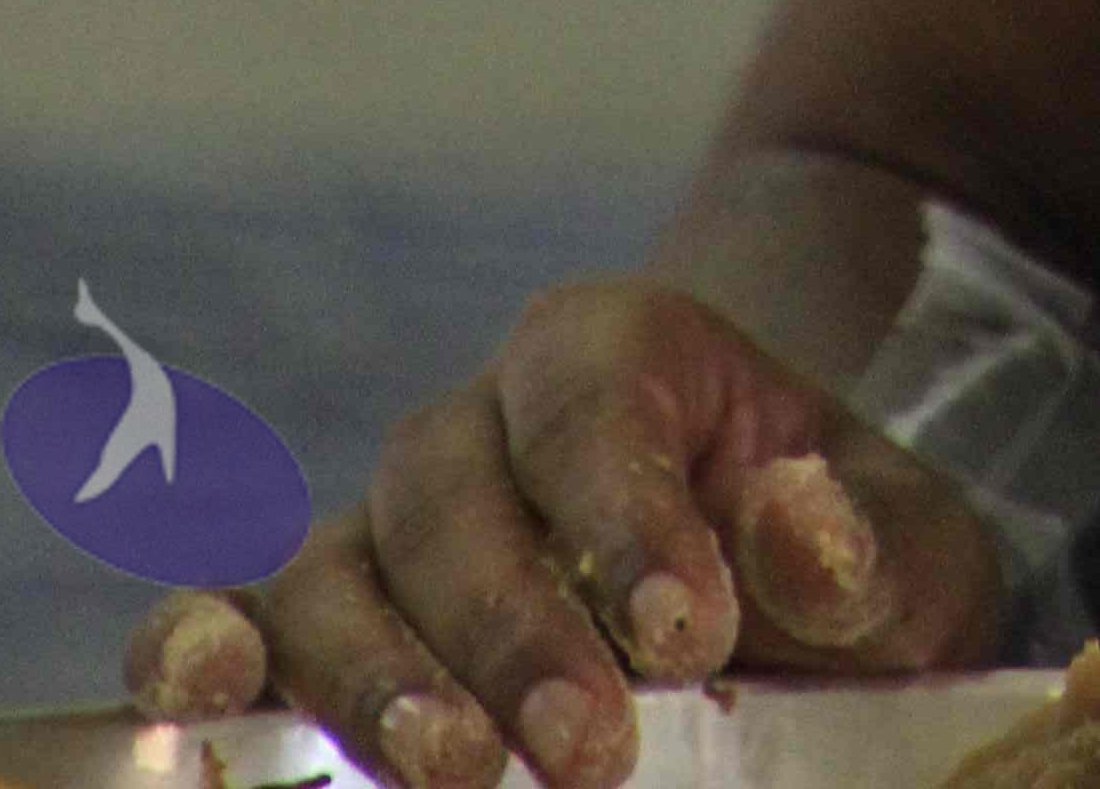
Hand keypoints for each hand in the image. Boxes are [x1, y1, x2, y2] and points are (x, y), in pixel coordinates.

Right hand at [122, 278, 1016, 788]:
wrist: (768, 597)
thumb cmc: (831, 561)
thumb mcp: (899, 549)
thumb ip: (854, 539)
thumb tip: (793, 522)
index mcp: (614, 353)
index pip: (593, 405)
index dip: (626, 516)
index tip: (687, 634)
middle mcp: (478, 425)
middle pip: (450, 497)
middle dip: (513, 631)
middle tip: (591, 754)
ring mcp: (384, 532)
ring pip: (331, 572)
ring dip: (376, 679)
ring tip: (452, 775)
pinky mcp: (324, 633)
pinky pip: (238, 627)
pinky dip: (200, 656)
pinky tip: (199, 704)